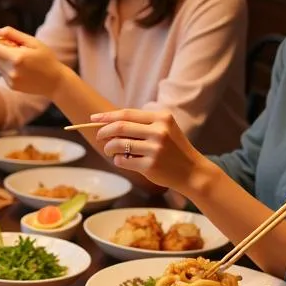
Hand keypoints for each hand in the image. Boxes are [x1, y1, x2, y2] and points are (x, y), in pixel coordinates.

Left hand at [0, 26, 64, 95]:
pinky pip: (3, 73)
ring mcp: (11, 80)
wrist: (55, 81)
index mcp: (16, 57)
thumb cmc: (46, 58)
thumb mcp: (32, 42)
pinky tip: (21, 69)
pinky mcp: (11, 86)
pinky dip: (8, 68)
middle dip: (0, 49)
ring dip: (4, 59)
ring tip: (21, 59)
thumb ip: (13, 34)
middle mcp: (11, 70)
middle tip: (16, 48)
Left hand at [87, 108, 204, 192]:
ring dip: (109, 148)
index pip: (127, 114)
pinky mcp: (150, 165)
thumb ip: (141, 125)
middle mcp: (159, 131)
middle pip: (120, 127)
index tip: (94, 118)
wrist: (192, 171)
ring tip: (111, 151)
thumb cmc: (173, 149)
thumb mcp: (164, 129)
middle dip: (104, 132)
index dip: (107, 116)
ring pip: (119, 145)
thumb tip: (108, 124)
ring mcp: (155, 149)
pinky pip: (123, 160)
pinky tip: (123, 160)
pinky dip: (117, 160)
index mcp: (162, 118)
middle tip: (99, 137)